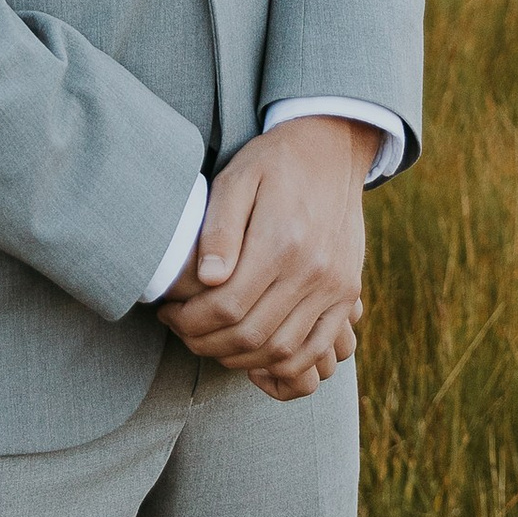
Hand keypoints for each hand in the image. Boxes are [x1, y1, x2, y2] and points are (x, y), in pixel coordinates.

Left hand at [155, 116, 373, 400]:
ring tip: (211, 342)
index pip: (226, 306)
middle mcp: (313, 270)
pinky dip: (284, 364)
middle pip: (251, 334)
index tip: (169, 314)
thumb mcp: (237, 178)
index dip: (190, 321)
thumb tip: (208, 280)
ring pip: (283, 350)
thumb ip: (220, 229)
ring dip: (240, 358)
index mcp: (281, 241)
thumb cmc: (274, 163)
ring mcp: (335, 287)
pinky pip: (317, 349)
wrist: (332, 151)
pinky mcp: (348, 295)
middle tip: (182, 331)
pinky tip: (254, 356)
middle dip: (206, 343)